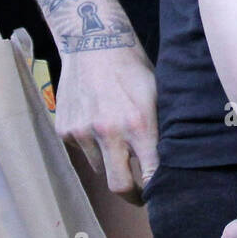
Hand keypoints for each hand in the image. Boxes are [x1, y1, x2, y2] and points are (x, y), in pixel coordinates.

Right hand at [54, 45, 158, 204]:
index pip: (150, 174)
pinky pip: (82, 150)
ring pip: (100, 167)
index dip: (156, 189)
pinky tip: (96, 118)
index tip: (160, 194)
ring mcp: (84, 131)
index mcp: (139, 123)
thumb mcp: (156, 94)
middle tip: (139, 193)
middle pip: (120, 187)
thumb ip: (159, 129)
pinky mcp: (65, 130)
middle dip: (132, 195)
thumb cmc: (132, 67)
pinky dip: (91, 144)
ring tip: (115, 134)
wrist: (92, 41)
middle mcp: (109, 131)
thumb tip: (170, 162)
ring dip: (110, 160)